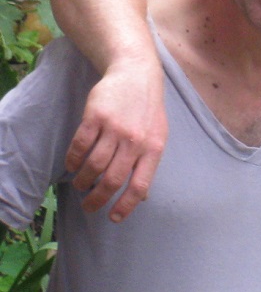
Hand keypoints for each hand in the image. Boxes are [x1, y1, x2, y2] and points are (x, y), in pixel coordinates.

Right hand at [65, 58, 167, 222]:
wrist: (136, 73)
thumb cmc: (147, 109)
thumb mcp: (157, 135)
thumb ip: (148, 164)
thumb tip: (143, 197)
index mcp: (154, 148)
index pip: (140, 185)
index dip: (125, 206)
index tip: (113, 218)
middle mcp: (135, 140)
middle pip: (111, 180)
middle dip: (97, 200)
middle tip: (88, 207)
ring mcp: (115, 128)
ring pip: (93, 166)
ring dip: (82, 181)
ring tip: (80, 184)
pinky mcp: (96, 117)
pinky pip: (79, 147)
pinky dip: (73, 161)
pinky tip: (72, 165)